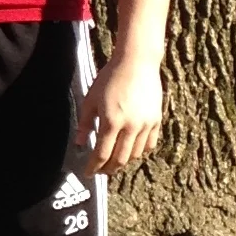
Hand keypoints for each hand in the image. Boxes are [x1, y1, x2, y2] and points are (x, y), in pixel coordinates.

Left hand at [74, 47, 162, 173]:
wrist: (136, 62)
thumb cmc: (110, 78)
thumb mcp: (91, 99)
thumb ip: (84, 123)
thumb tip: (79, 143)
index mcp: (111, 121)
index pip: (101, 154)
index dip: (93, 167)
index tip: (88, 173)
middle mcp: (130, 126)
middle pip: (119, 159)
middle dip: (108, 169)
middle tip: (100, 170)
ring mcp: (145, 124)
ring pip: (134, 155)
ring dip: (123, 162)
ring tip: (114, 161)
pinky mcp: (156, 120)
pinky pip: (149, 145)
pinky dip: (139, 152)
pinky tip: (130, 150)